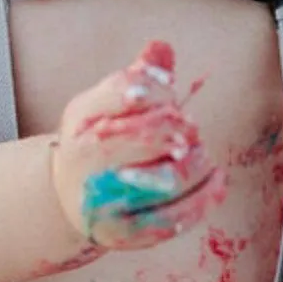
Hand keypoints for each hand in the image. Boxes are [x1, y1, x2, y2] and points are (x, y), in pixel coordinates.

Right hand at [50, 41, 225, 249]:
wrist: (66, 197)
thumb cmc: (97, 141)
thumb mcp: (106, 104)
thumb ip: (138, 77)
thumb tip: (161, 47)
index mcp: (83, 119)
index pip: (131, 90)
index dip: (160, 91)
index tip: (167, 96)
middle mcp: (88, 161)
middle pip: (153, 134)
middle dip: (181, 128)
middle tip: (188, 128)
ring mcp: (105, 202)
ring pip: (170, 178)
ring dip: (198, 160)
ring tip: (199, 152)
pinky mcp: (125, 234)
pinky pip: (176, 217)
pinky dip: (206, 195)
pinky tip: (216, 178)